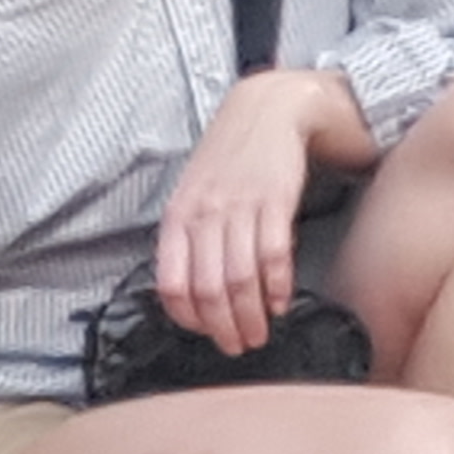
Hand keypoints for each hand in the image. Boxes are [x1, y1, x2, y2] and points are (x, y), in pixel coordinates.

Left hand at [155, 69, 367, 357]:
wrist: (269, 107)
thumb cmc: (230, 157)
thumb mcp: (195, 192)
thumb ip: (189, 237)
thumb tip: (192, 290)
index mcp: (179, 216)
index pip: (171, 284)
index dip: (188, 318)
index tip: (205, 332)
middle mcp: (205, 214)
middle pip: (208, 290)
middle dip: (224, 328)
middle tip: (239, 345)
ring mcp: (240, 207)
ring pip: (240, 280)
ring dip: (252, 316)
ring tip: (261, 333)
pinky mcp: (275, 201)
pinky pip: (274, 256)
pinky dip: (278, 287)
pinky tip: (282, 301)